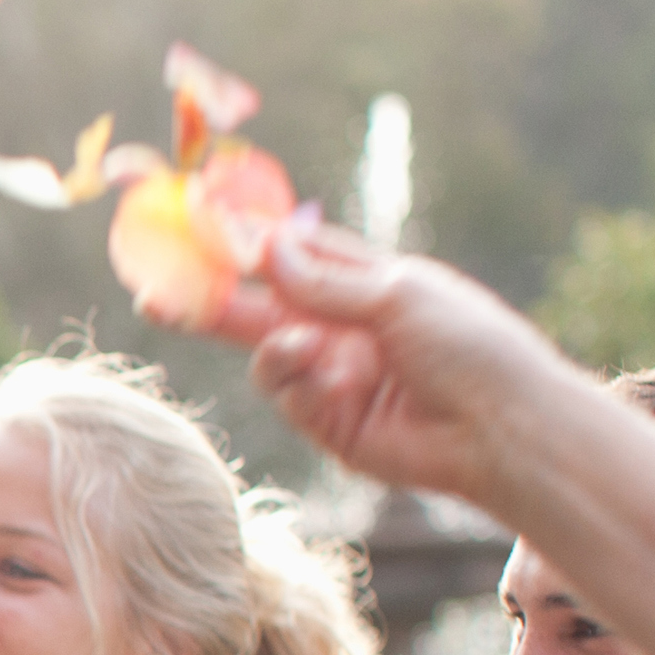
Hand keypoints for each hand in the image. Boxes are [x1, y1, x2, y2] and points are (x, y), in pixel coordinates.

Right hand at [225, 212, 601, 519]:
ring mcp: (333, 376)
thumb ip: (326, 280)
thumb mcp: (398, 293)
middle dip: (211, 300)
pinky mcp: (328, 423)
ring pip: (266, 353)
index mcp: (369, 283)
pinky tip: (329, 380)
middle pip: (262, 307)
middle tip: (154, 294)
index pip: (297, 254)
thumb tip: (265, 247)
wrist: (500, 427)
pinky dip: (294, 380)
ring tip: (297, 347)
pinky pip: (285, 393)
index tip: (201, 226)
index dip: (251, 242)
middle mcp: (344, 328)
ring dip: (270, 345)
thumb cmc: (471, 346)